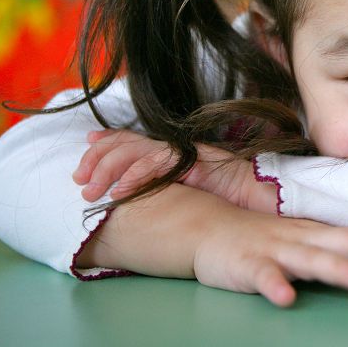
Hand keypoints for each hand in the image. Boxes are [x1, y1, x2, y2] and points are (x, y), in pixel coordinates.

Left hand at [74, 129, 272, 210]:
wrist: (268, 204)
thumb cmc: (232, 206)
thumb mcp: (188, 198)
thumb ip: (164, 193)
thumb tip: (129, 203)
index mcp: (174, 155)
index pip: (133, 140)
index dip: (106, 141)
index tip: (85, 147)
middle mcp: (178, 149)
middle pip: (126, 141)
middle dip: (96, 158)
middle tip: (79, 182)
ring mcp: (187, 152)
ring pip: (135, 150)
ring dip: (107, 170)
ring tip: (91, 193)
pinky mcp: (197, 160)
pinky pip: (158, 163)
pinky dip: (135, 177)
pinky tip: (121, 194)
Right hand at [193, 208, 347, 306]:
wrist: (208, 229)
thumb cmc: (267, 239)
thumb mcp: (309, 240)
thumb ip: (342, 248)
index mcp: (321, 233)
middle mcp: (305, 238)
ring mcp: (276, 251)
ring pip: (312, 260)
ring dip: (339, 269)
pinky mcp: (247, 266)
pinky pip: (263, 277)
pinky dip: (275, 286)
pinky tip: (287, 299)